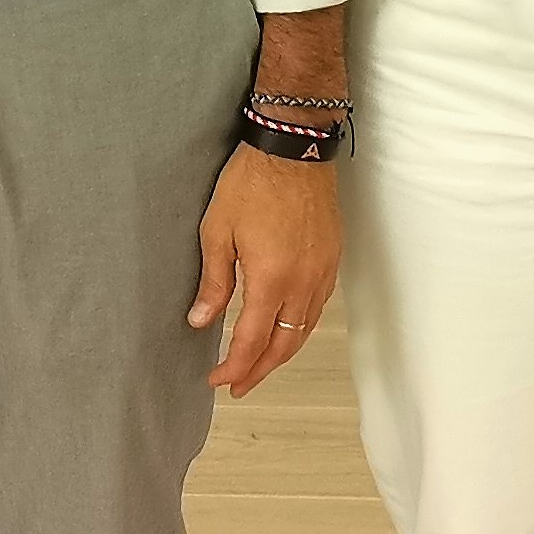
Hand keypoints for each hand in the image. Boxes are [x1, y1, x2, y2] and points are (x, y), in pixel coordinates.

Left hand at [190, 142, 340, 397]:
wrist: (294, 148)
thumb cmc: (252, 183)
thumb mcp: (218, 231)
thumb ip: (214, 281)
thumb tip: (202, 320)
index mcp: (271, 279)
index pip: (252, 341)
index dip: (235, 367)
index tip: (218, 380)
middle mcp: (303, 282)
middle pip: (284, 345)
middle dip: (260, 370)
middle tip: (239, 385)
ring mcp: (322, 271)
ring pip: (305, 329)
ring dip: (283, 352)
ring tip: (261, 364)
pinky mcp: (332, 257)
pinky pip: (318, 306)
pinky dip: (301, 327)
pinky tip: (287, 327)